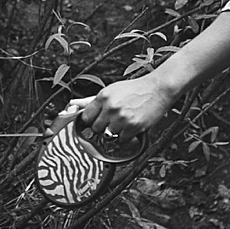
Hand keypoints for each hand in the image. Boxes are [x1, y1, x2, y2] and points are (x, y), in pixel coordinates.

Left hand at [55, 74, 175, 138]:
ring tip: (125, 121)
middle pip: (96, 128)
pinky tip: (132, 125)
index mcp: (103, 97)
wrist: (158, 89)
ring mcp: (121, 118)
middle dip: (103, 126)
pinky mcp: (133, 126)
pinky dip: (127, 136)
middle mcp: (110, 107)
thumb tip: (71, 105)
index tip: (97, 120)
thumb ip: (91, 101)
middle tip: (114, 120)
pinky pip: (122, 139)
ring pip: (109, 135)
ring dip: (116, 131)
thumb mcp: (111, 90)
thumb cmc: (134, 89)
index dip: (91, 120)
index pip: (86, 117)